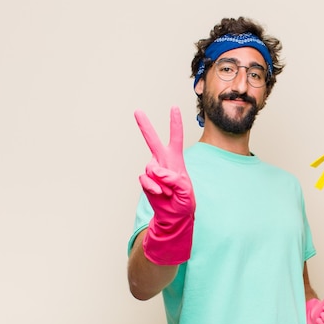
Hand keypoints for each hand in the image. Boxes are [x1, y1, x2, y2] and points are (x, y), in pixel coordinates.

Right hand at [135, 106, 195, 264]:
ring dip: (161, 182)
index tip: (174, 107)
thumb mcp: (186, 191)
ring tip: (169, 192)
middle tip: (137, 111)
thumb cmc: (184, 202)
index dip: (175, 123)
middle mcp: (162, 161)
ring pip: (151, 169)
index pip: (176, 138)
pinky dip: (153, 188)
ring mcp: (152, 171)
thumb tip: (159, 172)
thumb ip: (174, 180)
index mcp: (176, 159)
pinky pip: (145, 180)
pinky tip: (160, 194)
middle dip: (145, 126)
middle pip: (152, 140)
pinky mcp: (146, 181)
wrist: (173, 216)